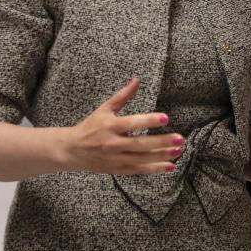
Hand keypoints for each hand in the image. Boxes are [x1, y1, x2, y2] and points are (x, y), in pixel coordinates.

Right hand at [62, 78, 182, 174]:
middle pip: (141, 144)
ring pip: (143, 159)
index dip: (149, 120)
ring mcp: (116, 159)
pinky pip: (139, 170)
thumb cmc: (90, 126)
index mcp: (111, 126)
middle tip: (179, 138)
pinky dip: (155, 169)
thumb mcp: (104, 109)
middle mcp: (114, 144)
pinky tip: (170, 166)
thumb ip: (122, 96)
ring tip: (179, 151)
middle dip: (162, 142)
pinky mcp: (118, 169)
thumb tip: (136, 80)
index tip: (166, 118)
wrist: (71, 150)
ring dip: (162, 156)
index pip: (133, 123)